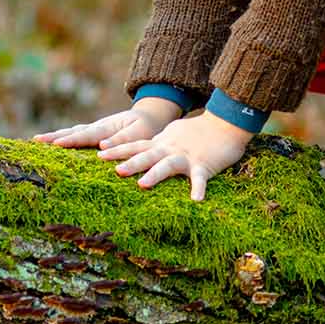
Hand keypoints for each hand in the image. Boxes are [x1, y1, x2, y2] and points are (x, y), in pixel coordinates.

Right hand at [33, 97, 182, 149]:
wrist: (149, 116)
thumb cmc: (146, 127)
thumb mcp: (140, 133)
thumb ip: (122, 139)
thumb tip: (102, 147)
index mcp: (107, 127)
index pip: (86, 135)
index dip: (71, 140)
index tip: (56, 144)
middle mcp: (97, 127)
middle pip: (73, 132)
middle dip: (54, 136)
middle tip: (35, 141)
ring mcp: (94, 129)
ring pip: (72, 132)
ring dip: (54, 136)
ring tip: (36, 140)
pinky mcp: (94, 133)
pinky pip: (76, 136)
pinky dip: (62, 138)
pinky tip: (51, 143)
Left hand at [104, 112, 253, 200]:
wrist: (225, 122)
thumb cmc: (200, 130)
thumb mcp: (173, 133)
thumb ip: (158, 142)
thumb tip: (144, 149)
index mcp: (162, 142)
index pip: (136, 145)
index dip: (118, 149)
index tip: (98, 153)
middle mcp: (170, 148)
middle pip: (147, 155)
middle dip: (130, 162)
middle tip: (113, 170)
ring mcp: (187, 156)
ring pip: (168, 165)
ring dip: (155, 174)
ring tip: (142, 185)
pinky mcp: (204, 165)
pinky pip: (200, 178)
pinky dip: (199, 189)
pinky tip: (196, 201)